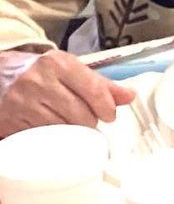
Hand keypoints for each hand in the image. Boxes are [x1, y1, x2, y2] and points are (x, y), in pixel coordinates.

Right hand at [0, 48, 135, 136]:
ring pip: (59, 128)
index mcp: (59, 63)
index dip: (106, 108)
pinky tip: (56, 136)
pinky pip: (39, 138)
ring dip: (73, 134)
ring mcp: (21, 102)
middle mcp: (39, 81)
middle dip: (90, 123)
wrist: (1, 75)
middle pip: (78, 113)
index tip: (110, 117)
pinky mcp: (9, 121)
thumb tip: (130, 96)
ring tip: (75, 130)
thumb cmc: (43, 73)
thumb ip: (100, 84)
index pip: (93, 90)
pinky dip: (52, 140)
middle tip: (91, 125)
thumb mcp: (71, 69)